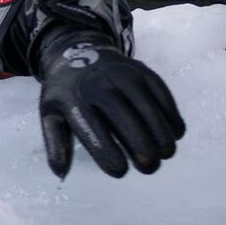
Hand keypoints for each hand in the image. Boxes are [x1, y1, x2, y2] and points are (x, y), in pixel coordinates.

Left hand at [36, 27, 184, 178]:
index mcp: (73, 98)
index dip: (106, 151)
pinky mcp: (143, 71)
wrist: (78, 51)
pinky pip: (162, 94)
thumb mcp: (51, 114)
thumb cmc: (66, 93)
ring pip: (148, 106)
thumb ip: (56, 143)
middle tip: (149, 168)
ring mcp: (124, 75)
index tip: (119, 172)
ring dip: (161, 133)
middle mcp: (99, 84)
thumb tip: (60, 174)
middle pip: (124, 116)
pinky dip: (171, 115)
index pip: (91, 127)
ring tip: (165, 155)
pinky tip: (174, 134)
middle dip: (141, 145)